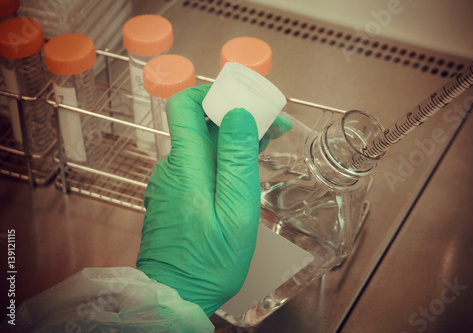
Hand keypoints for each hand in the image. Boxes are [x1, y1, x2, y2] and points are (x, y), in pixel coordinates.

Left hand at [136, 85, 260, 316]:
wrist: (175, 297)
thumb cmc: (208, 262)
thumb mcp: (236, 212)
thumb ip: (236, 160)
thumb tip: (237, 114)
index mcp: (186, 165)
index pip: (185, 105)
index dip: (214, 94)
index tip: (247, 102)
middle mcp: (172, 168)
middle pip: (200, 124)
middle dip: (236, 118)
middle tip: (272, 128)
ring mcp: (170, 182)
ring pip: (202, 146)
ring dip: (232, 141)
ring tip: (266, 148)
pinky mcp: (173, 196)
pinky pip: (198, 167)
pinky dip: (221, 162)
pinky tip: (242, 174)